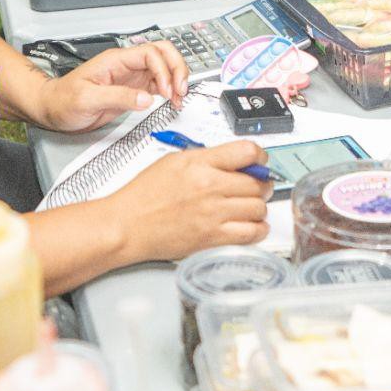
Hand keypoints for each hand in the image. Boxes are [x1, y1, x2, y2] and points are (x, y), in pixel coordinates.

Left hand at [36, 41, 187, 133]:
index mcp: (116, 60)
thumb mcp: (87, 99)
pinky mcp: (133, 89)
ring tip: (179, 98)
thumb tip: (146, 98)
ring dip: (176, 80)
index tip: (166, 90)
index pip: (149, 53)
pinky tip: (171, 101)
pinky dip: (170, 91)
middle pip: (162, 53)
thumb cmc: (63, 100)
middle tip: (181, 90)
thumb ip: (118, 97)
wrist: (53, 109)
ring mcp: (131, 76)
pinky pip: (158, 84)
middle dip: (177, 68)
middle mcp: (126, 65)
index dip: (163, 69)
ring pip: (164, 68)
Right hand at [109, 141, 270, 261]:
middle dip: (262, 184)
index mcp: (200, 164)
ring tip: (251, 206)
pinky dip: (258, 229)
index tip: (260, 162)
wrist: (128, 225)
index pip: (247, 152)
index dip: (260, 156)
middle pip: (257, 183)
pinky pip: (251, 234)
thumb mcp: (174, 161)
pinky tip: (252, 226)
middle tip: (258, 186)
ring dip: (259, 207)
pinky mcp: (212, 238)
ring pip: (258, 208)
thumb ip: (207, 158)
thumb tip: (234, 160)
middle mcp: (210, 188)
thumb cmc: (145, 194)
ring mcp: (213, 215)